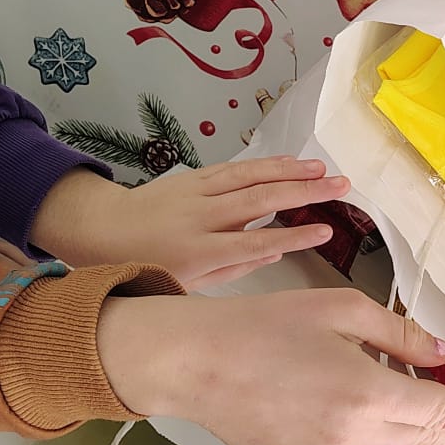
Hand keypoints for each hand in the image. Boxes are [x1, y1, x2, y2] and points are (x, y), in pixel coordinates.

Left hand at [33, 154, 350, 289]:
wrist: (102, 229)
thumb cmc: (148, 264)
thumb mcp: (188, 282)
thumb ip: (235, 269)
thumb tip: (278, 249)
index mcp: (199, 252)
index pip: (256, 244)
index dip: (295, 237)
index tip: (327, 232)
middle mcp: (201, 217)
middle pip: (261, 201)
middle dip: (305, 192)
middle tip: (341, 186)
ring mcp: (197, 192)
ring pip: (251, 177)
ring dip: (291, 170)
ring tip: (324, 169)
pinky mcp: (194, 176)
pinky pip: (236, 168)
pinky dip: (266, 163)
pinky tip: (291, 161)